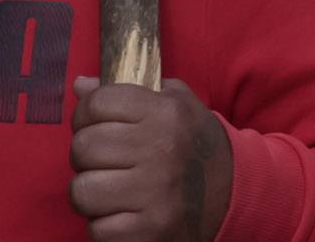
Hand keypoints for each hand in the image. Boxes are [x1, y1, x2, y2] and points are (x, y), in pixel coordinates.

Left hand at [69, 76, 232, 241]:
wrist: (234, 192)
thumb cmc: (194, 145)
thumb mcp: (175, 104)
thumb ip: (129, 92)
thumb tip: (80, 86)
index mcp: (165, 112)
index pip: (97, 102)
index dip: (84, 114)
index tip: (91, 125)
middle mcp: (161, 149)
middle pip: (83, 147)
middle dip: (85, 156)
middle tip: (102, 162)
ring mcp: (156, 193)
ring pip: (82, 191)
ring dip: (90, 193)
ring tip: (109, 190)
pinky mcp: (151, 231)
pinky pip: (98, 229)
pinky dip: (104, 226)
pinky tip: (123, 215)